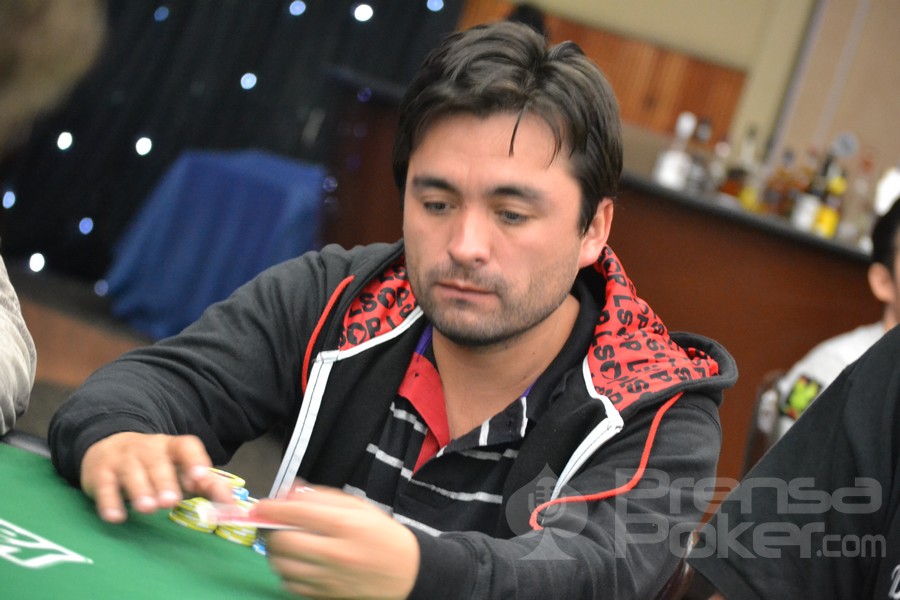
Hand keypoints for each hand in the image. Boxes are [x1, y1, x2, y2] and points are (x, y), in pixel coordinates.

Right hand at [80, 432, 234, 522]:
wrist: (109, 446)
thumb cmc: (156, 465)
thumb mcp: (181, 469)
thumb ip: (207, 485)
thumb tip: (233, 507)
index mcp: (172, 447)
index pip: (186, 446)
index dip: (194, 460)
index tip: (200, 477)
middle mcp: (148, 449)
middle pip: (157, 462)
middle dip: (165, 481)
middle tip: (171, 501)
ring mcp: (123, 459)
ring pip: (131, 472)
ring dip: (140, 490)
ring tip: (148, 508)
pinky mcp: (100, 473)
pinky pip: (104, 486)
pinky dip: (109, 501)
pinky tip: (115, 517)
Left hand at [253, 483, 419, 598]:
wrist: (406, 571)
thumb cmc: (382, 535)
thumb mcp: (358, 507)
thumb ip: (322, 498)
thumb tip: (290, 493)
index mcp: (344, 525)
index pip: (296, 513)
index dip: (271, 507)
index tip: (262, 505)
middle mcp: (334, 553)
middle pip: (282, 542)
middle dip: (270, 530)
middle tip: (274, 525)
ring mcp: (328, 578)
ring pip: (281, 566)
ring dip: (275, 552)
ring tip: (285, 543)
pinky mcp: (324, 595)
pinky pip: (290, 584)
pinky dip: (286, 572)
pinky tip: (296, 563)